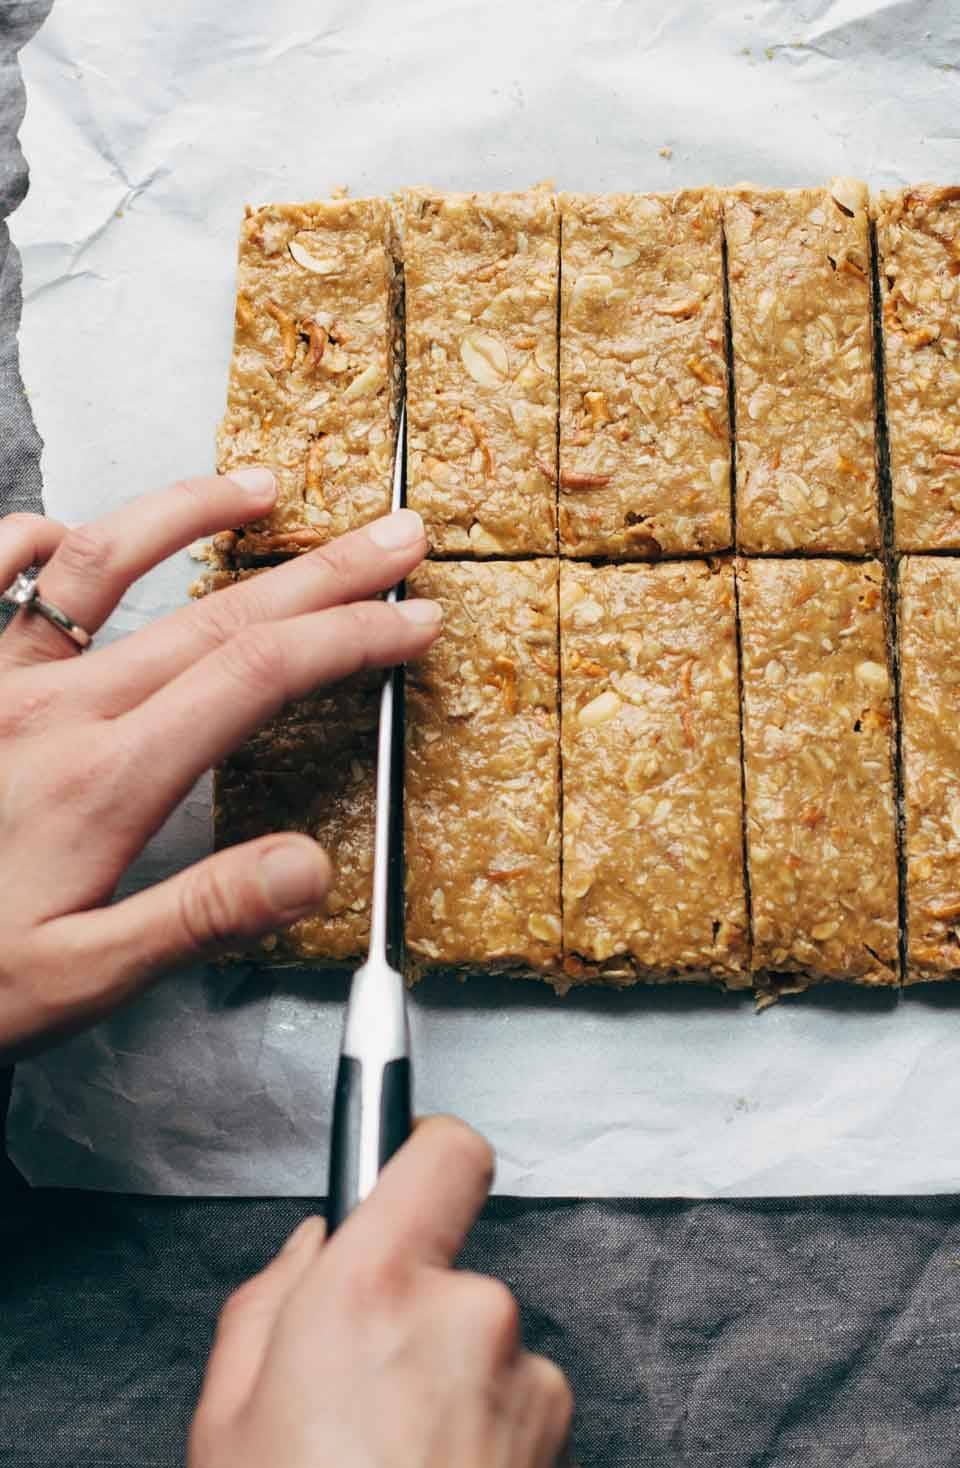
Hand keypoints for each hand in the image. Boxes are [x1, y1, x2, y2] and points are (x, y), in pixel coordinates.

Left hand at [0, 470, 438, 1057]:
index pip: (258, 676)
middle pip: (216, 614)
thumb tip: (309, 867)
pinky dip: (33, 541)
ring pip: (106, 567)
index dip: (350, 638)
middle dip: (322, 571)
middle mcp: (55, 710)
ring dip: (192, 516)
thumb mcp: (80, 979)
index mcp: (105, 780)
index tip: (413, 618)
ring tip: (264, 489)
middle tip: (395, 535)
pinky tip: (69, 530)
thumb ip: (198, 918)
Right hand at [188, 1117, 588, 1467]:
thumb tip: (318, 1250)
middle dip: (418, 1331)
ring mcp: (536, 1396)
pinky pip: (528, 1437)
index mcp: (378, 1290)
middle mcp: (473, 1321)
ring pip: (495, 1367)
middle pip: (458, 1282)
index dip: (426, 1153)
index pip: (443, 1152)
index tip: (413, 1164)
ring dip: (460, 1408)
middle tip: (360, 1415)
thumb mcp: (224, 1423)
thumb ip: (272, 1303)